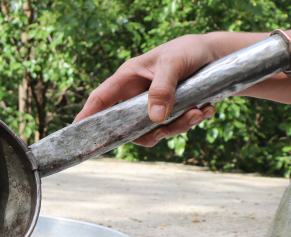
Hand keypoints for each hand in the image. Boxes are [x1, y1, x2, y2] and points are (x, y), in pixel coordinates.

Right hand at [74, 34, 217, 146]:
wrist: (214, 54)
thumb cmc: (187, 51)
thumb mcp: (173, 64)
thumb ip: (162, 89)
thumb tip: (154, 119)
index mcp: (127, 79)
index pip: (100, 100)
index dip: (86, 117)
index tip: (76, 133)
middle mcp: (136, 96)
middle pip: (127, 126)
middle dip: (148, 132)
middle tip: (165, 130)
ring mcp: (152, 106)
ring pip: (152, 131)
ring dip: (177, 127)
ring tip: (198, 112)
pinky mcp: (169, 113)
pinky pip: (173, 128)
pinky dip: (191, 122)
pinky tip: (206, 109)